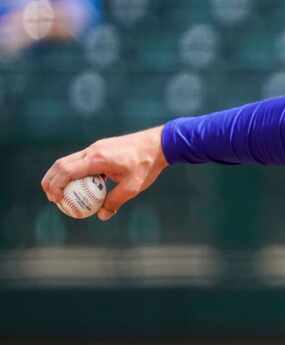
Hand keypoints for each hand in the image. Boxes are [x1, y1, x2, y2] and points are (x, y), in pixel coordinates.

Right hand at [41, 126, 168, 220]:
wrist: (159, 143)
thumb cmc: (146, 165)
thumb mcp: (133, 187)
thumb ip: (115, 201)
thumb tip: (102, 215)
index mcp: (97, 159)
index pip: (66, 170)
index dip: (55, 186)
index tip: (56, 201)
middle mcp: (93, 150)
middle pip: (61, 164)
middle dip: (51, 181)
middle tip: (52, 199)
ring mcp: (96, 147)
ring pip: (69, 160)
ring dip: (61, 176)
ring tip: (62, 194)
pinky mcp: (101, 147)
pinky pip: (81, 160)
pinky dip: (75, 172)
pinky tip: (81, 186)